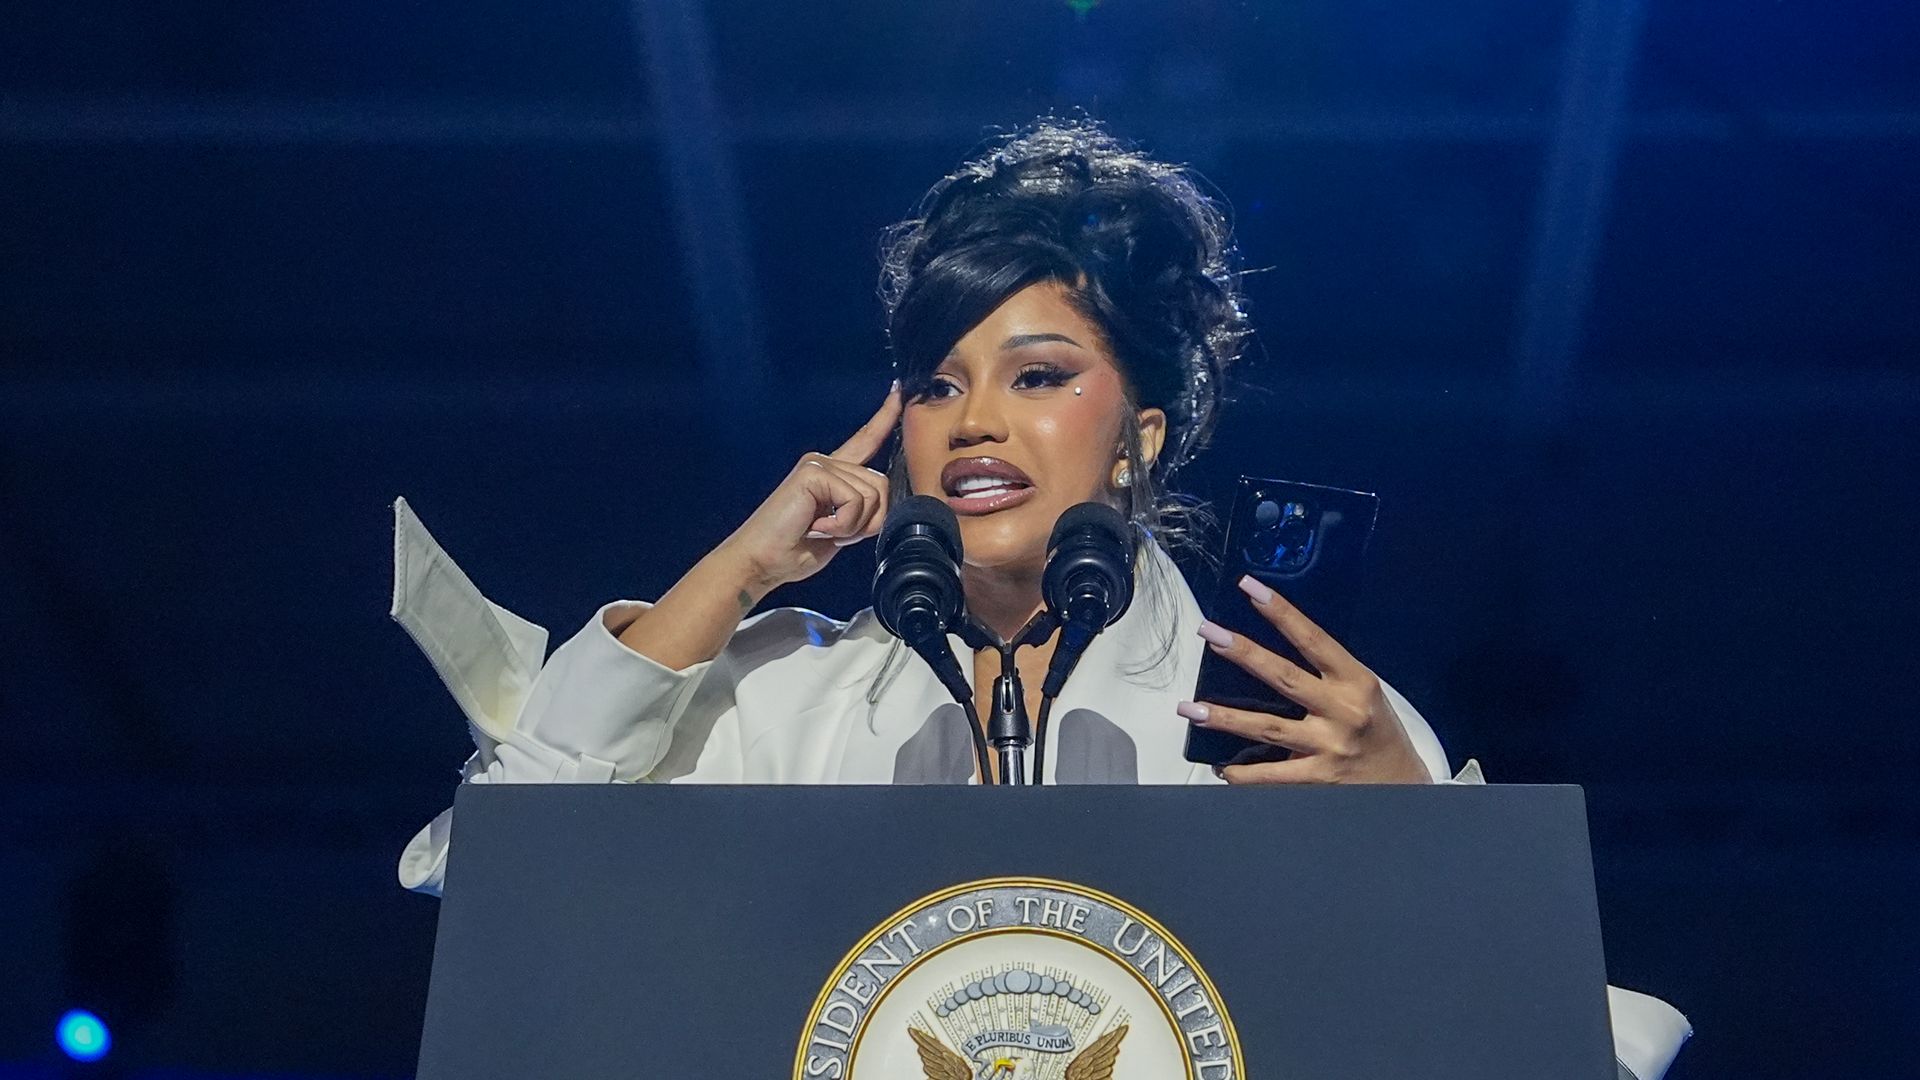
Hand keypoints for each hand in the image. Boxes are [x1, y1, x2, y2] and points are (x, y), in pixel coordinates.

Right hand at [717, 382, 902, 591]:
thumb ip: (861, 510)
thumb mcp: (840, 529)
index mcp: (832, 474)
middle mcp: (825, 461)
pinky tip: (817, 528)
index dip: (884, 418)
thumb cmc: (793, 550)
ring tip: (822, 531)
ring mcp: (818, 464)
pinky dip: (842, 525)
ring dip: (853, 526)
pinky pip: (855, 501)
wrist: (761, 561)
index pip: (864, 440)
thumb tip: (886, 505)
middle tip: (835, 534)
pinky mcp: (813, 472)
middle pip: (882, 483)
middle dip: (869, 521)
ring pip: (872, 494)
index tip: (898, 391)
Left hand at [1179, 575, 1431, 784]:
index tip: (1251, 589)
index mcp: (1355, 681)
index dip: (1281, 612)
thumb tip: (1271, 652)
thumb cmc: (1379, 733)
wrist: (1407, 788)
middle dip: (1243, 652)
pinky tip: (1220, 766)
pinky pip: (1271, 775)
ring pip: (1267, 727)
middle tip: (1209, 633)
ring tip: (1189, 708)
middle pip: (1283, 676)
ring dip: (1224, 717)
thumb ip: (1327, 674)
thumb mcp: (1365, 693)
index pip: (1313, 639)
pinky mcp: (1319, 780)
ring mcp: (1329, 746)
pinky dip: (1243, 772)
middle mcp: (1342, 710)